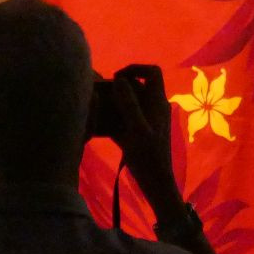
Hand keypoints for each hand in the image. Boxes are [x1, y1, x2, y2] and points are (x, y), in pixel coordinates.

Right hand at [104, 74, 177, 205]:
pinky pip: (123, 120)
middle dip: (118, 88)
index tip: (117, 78)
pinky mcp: (137, 134)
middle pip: (137, 87)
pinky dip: (111, 120)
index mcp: (158, 103)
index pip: (152, 72)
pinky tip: (96, 126)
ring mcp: (145, 121)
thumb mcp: (137, 129)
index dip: (135, 69)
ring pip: (128, 104)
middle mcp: (153, 108)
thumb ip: (129, 104)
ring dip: (112, 104)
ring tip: (95, 108)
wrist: (155, 185)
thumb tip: (119, 80)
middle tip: (100, 94)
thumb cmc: (149, 157)